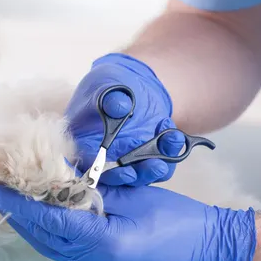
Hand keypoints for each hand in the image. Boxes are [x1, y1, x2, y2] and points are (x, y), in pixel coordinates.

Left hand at [0, 183, 256, 260]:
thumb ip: (93, 189)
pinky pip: (66, 251)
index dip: (19, 204)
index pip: (49, 221)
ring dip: (31, 224)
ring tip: (14, 200)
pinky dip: (50, 232)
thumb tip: (60, 176)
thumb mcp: (133, 196)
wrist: (211, 253)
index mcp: (104, 243)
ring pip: (51, 247)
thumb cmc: (179, 220)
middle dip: (18, 214)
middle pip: (43, 238)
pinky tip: (44, 214)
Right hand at [66, 53, 184, 185]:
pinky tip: (174, 135)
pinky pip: (159, 162)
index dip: (108, 172)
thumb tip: (119, 108)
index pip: (91, 164)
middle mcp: (105, 157)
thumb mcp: (105, 85)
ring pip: (141, 173)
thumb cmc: (108, 85)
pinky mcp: (148, 154)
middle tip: (156, 166)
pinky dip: (170, 152)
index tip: (125, 172)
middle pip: (118, 177)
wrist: (130, 84)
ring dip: (158, 166)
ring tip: (171, 142)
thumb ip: (109, 97)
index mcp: (85, 143)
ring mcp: (128, 157)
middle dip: (139, 174)